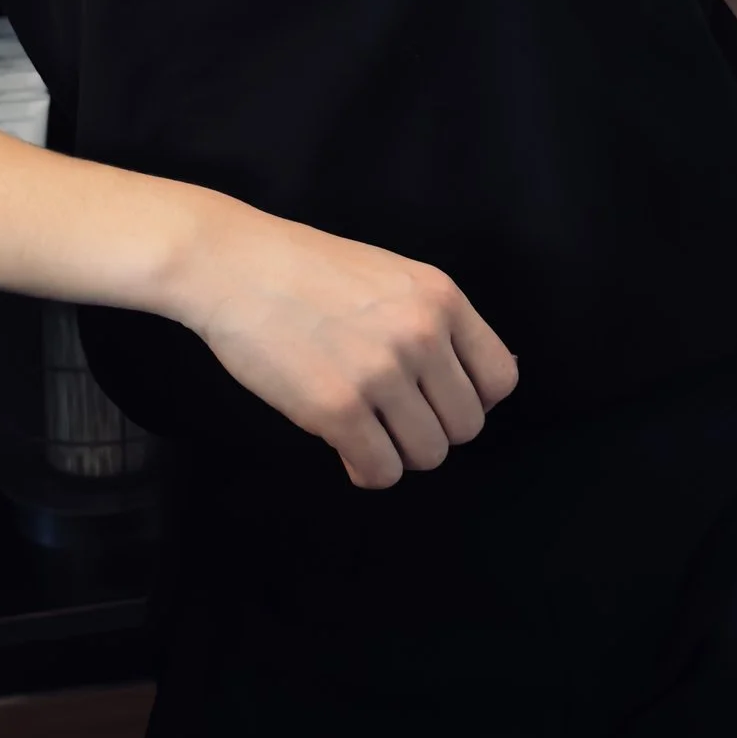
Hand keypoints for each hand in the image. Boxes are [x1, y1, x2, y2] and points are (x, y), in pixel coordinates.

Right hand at [178, 208, 519, 489]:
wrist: (235, 266)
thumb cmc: (307, 270)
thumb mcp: (393, 276)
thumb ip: (436, 320)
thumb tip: (480, 381)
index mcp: (441, 298)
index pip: (501, 379)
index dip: (472, 399)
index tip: (437, 399)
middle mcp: (422, 334)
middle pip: (466, 426)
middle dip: (431, 430)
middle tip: (393, 417)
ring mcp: (381, 373)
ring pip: (428, 455)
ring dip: (399, 453)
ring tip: (368, 430)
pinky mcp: (338, 408)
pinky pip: (380, 471)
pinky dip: (365, 470)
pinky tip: (344, 446)